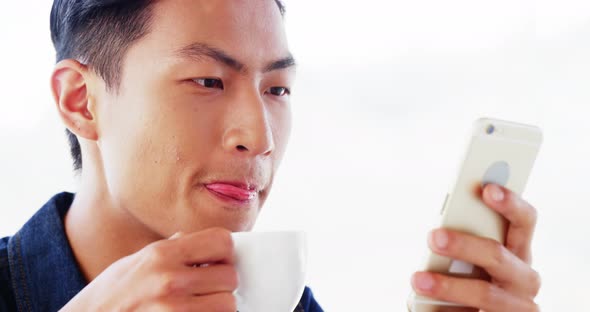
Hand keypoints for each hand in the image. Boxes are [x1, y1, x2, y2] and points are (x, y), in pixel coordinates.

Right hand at [60, 228, 237, 311]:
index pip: (222, 241)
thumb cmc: (109, 296)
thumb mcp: (135, 261)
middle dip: (221, 284)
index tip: (216, 261)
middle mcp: (170, 280)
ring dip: (218, 306)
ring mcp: (174, 310)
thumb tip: (197, 240)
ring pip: (228, 304)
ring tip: (199, 305)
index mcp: (161, 255)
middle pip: (230, 277)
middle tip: (205, 289)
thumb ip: (170, 249)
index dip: (224, 252)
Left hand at [411, 184, 540, 311]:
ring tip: (418, 280)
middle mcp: (525, 277)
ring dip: (449, 286)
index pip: (524, 221)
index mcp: (518, 250)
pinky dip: (448, 311)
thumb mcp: (470, 257)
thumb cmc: (471, 280)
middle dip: (464, 245)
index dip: (510, 203)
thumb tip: (440, 231)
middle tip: (433, 237)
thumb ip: (466, 237)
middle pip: (498, 255)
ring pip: (485, 293)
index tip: (487, 188)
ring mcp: (518, 306)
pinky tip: (426, 305)